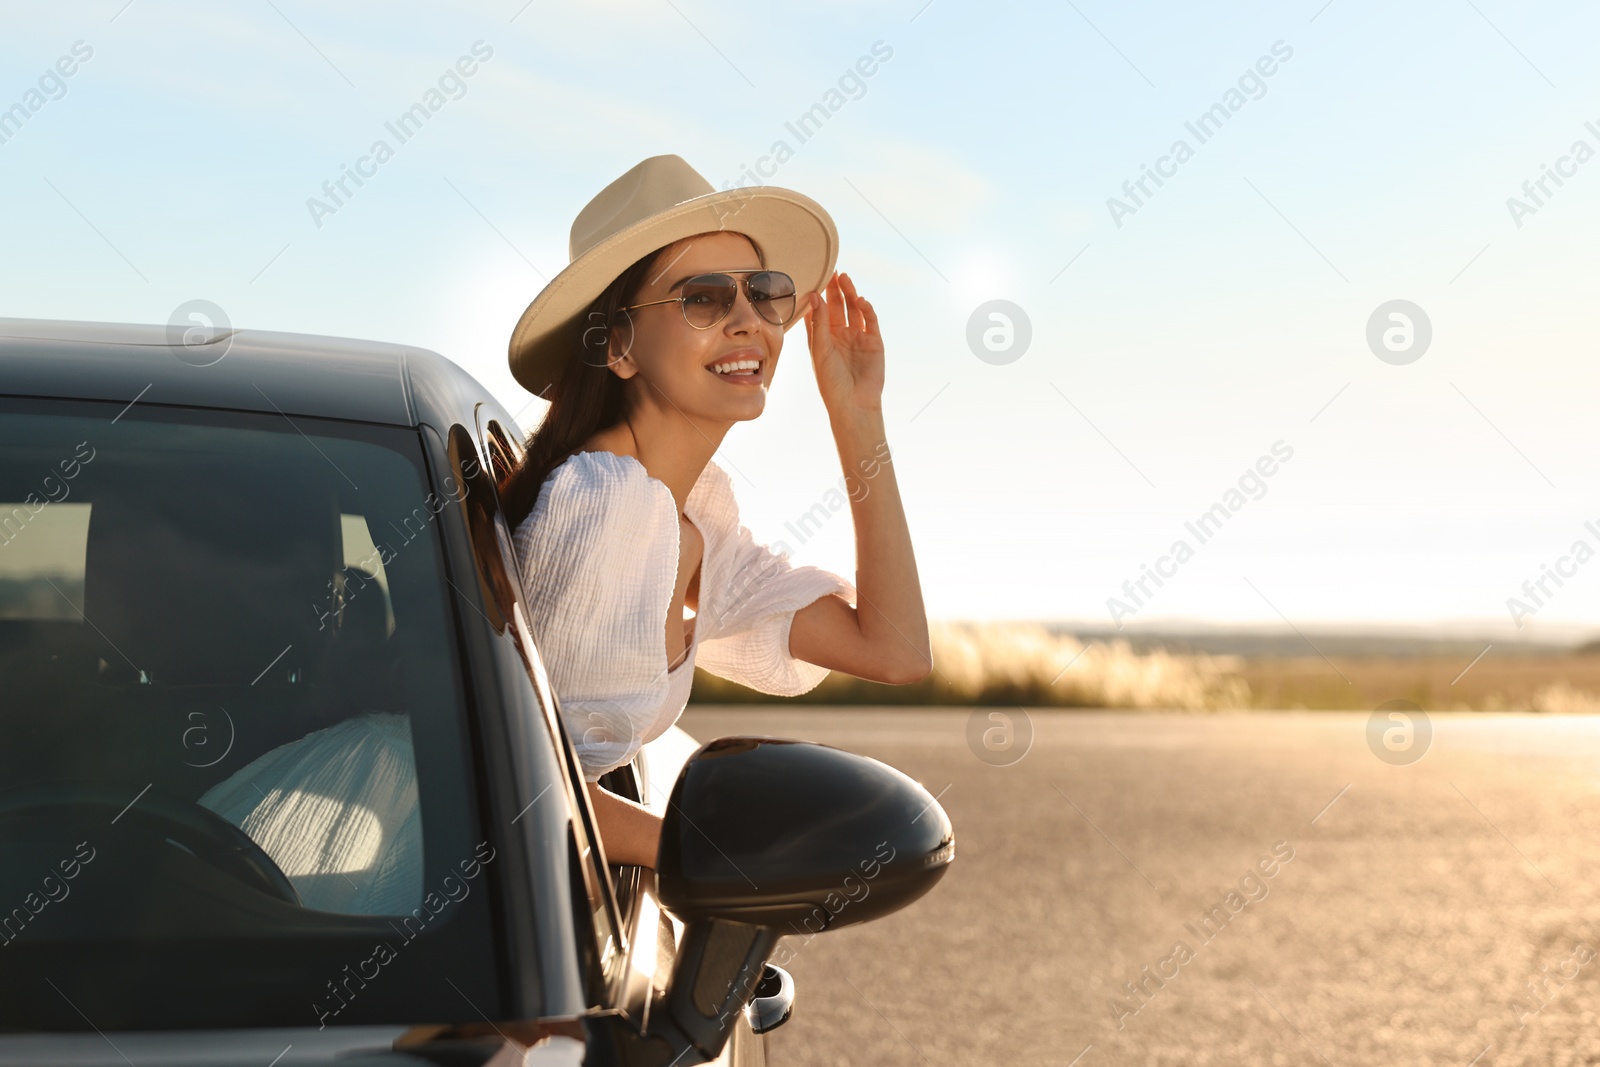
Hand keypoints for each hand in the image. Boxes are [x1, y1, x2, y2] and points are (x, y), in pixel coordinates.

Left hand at [802, 270, 884, 417]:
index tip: (814, 279)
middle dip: (835, 290)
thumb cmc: (831, 382)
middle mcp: (840, 336)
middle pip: (838, 307)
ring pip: (854, 310)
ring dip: (850, 294)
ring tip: (844, 279)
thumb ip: (819, 323)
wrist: (854, 403)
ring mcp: (858, 338)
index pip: (819, 312)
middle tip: (831, 272)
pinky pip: (870, 321)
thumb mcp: (821, 350)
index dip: (818, 296)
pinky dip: (866, 310)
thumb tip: (815, 296)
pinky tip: (860, 301)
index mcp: (823, 339)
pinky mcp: (874, 342)